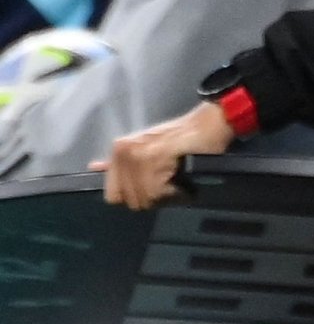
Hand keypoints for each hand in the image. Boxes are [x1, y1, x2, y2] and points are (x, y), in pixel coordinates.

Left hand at [92, 102, 233, 210]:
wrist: (208, 123)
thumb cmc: (181, 136)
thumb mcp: (144, 146)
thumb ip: (120, 161)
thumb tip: (94, 168)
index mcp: (118, 150)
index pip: (113, 195)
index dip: (135, 196)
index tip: (153, 187)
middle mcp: (124, 152)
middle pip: (131, 200)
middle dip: (153, 198)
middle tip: (170, 185)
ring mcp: (138, 155)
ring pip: (146, 198)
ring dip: (167, 197)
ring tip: (178, 183)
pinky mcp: (155, 159)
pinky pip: (160, 193)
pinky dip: (176, 194)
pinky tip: (184, 183)